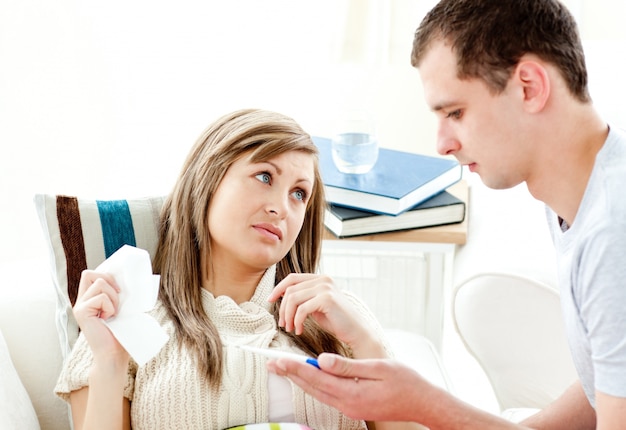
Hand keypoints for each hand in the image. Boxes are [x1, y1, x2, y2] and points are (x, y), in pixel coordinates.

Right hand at [73, 270, 127, 360]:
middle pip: (89, 273)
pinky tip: (108, 319)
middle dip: (109, 281)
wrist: (114, 354)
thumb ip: (116, 292)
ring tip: (113, 313)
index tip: (119, 291)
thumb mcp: (120, 307)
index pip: (91, 274)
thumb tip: (128, 276)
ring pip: (99, 282)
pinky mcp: (81, 312)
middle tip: (117, 299)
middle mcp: (81, 301)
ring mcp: (79, 306)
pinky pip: (101, 297)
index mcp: (89, 299)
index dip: (107, 276)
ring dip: (113, 297)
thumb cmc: (120, 333)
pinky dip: (110, 306)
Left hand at [267, 353, 427, 421]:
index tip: (278, 359)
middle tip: (271, 364)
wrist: (422, 403)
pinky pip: (327, 395)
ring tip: (284, 369)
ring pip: (318, 393)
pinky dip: (314, 385)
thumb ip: (348, 365)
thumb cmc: (405, 382)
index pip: (316, 378)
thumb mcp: (378, 368)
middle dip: (291, 374)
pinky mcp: (353, 407)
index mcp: (352, 393)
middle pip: (312, 387)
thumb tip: (321, 359)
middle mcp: (347, 404)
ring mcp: (350, 408)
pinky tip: (308, 377)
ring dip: (300, 380)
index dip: (295, 367)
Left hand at [268, 273, 380, 354]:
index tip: (270, 300)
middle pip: (290, 289)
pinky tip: (300, 330)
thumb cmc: (336, 321)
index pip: (293, 278)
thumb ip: (303, 298)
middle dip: (283, 308)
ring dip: (288, 316)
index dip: (278, 288)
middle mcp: (323, 279)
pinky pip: (302, 309)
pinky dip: (297, 321)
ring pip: (293, 298)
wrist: (356, 331)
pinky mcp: (327, 299)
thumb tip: (283, 296)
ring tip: (291, 328)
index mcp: (320, 279)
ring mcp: (325, 287)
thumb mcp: (316, 306)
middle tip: (283, 324)